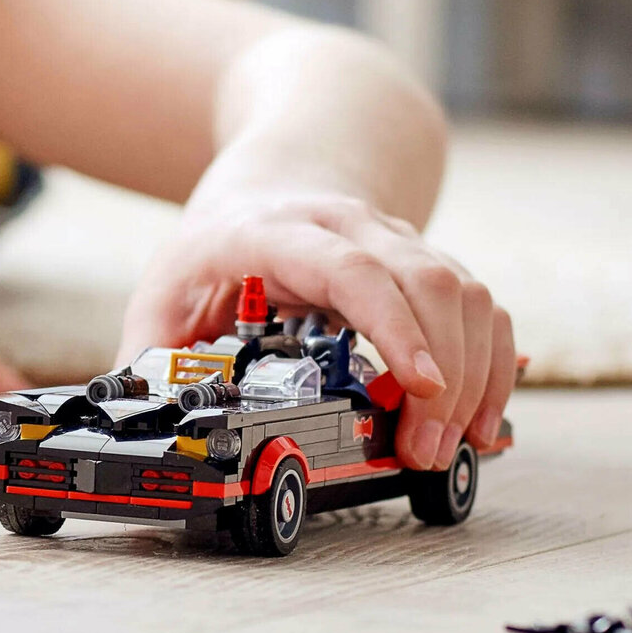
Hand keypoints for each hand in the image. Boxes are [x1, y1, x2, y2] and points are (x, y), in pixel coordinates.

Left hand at [116, 190, 513, 471]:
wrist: (269, 182)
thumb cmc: (213, 250)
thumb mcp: (164, 295)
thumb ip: (149, 359)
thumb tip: (138, 426)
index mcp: (276, 232)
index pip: (351, 268)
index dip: (392, 324)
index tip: (419, 386)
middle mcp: (349, 225)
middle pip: (424, 282)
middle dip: (443, 373)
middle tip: (425, 450)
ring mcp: (397, 240)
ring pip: (465, 293)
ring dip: (475, 376)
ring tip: (449, 448)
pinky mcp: (428, 266)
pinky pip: (482, 309)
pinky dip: (494, 365)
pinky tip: (482, 421)